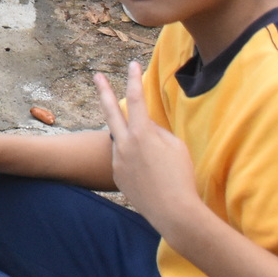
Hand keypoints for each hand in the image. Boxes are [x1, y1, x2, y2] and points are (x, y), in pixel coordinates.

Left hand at [96, 62, 200, 233]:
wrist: (173, 212)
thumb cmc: (181, 177)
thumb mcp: (176, 147)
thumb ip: (158, 131)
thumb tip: (146, 126)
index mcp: (142, 134)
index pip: (135, 99)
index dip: (134, 80)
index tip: (132, 64)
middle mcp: (125, 144)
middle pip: (110, 111)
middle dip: (103, 91)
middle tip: (96, 76)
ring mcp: (118, 160)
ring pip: (122, 140)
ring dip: (133, 142)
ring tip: (155, 161)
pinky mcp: (117, 175)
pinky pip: (125, 159)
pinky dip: (135, 160)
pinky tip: (151, 175)